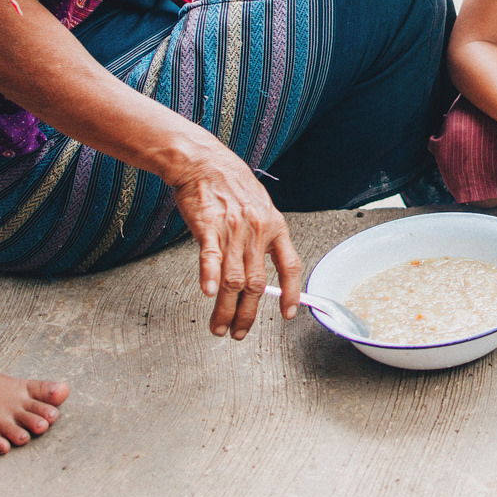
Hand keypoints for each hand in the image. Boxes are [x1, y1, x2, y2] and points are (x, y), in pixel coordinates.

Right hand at [168, 144, 303, 338]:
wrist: (205, 163)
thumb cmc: (232, 185)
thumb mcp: (261, 208)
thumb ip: (265, 236)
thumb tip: (265, 268)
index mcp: (275, 226)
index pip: (290, 266)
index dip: (291, 293)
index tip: (289, 314)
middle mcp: (257, 231)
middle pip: (256, 283)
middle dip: (248, 314)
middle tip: (239, 333)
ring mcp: (233, 230)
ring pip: (233, 280)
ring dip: (226, 309)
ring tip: (220, 328)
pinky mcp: (208, 228)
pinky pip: (210, 258)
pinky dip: (209, 277)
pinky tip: (208, 295)